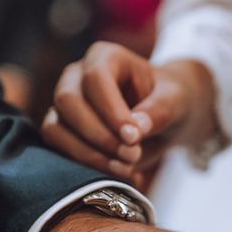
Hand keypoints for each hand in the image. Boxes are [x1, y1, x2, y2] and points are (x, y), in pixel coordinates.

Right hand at [41, 42, 215, 184]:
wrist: (162, 118)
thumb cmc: (169, 101)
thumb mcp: (176, 102)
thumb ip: (159, 111)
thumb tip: (134, 130)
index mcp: (105, 57)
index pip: (96, 78)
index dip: (111, 111)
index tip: (133, 138)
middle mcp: (76, 76)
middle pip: (68, 101)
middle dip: (100, 136)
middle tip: (132, 156)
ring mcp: (64, 104)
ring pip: (56, 128)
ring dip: (89, 155)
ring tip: (126, 170)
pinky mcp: (60, 130)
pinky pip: (57, 149)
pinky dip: (84, 166)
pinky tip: (117, 175)